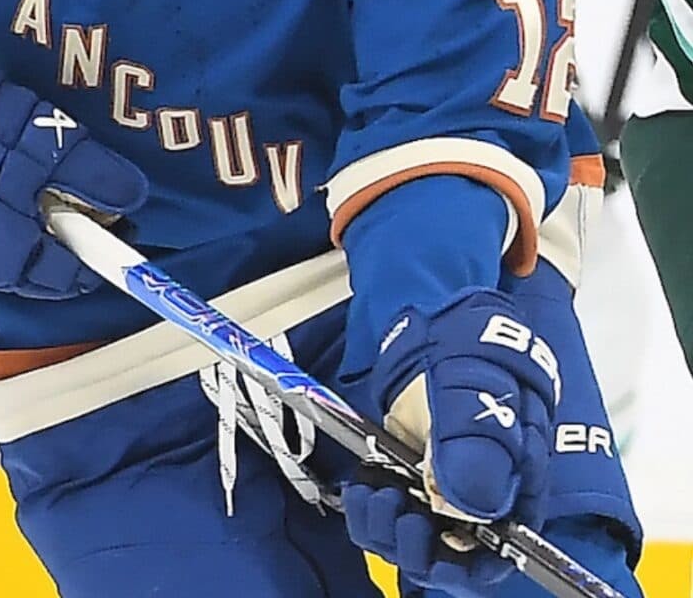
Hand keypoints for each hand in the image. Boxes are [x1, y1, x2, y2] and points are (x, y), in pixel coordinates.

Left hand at [342, 288, 559, 595]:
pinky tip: (362, 488)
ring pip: (415, 541)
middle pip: (454, 557)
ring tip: (374, 495)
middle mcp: (483, 493)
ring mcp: (442, 486)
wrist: (429, 315)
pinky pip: (388, 514)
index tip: (434, 547)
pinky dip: (369, 510)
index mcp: (518, 481)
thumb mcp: (475, 382)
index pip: (503, 553)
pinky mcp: (407, 476)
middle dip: (418, 549)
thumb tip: (471, 505)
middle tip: (395, 510)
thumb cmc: (466, 345)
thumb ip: (477, 441)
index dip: (468, 565)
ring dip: (387, 531)